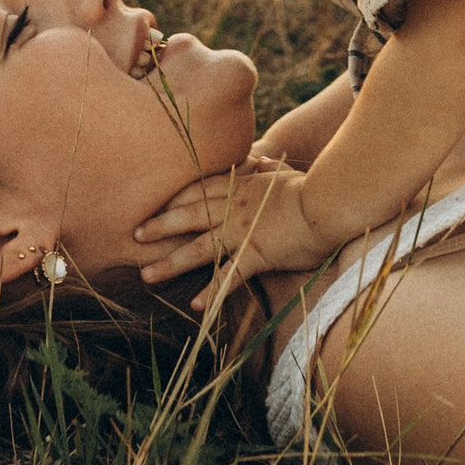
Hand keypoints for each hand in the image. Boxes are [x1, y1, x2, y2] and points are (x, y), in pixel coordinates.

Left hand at [134, 149, 335, 288]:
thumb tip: (262, 158)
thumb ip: (268, 168)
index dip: (174, 198)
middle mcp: (234, 208)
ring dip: (171, 262)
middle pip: (188, 216)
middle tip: (134, 236)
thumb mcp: (285, 172)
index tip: (156, 204)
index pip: (199, 190)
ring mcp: (242, 231)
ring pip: (198, 248)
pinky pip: (230, 276)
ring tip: (147, 276)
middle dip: (160, 225)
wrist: (330, 200)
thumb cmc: (313, 187)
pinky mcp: (257, 253)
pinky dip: (213, 291)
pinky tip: (196, 306)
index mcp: (241, 186)